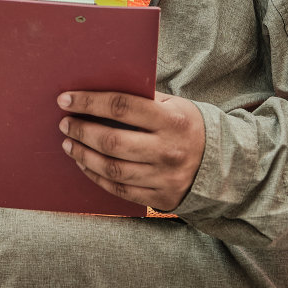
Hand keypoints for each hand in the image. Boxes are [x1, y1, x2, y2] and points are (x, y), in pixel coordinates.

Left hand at [59, 91, 205, 211]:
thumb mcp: (174, 105)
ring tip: (68, 143)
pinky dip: (96, 176)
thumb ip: (143, 99)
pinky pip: (119, 189)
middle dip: (81, 131)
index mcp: (171, 120)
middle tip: (65, 124)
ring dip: (83, 155)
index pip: (121, 107)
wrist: (223, 164)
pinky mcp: (160, 197)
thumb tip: (98, 90)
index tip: (65, 100)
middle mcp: (168, 150)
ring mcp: (164, 177)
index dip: (89, 102)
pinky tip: (84, 164)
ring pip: (112, 169)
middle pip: (112, 142)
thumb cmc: (187, 126)